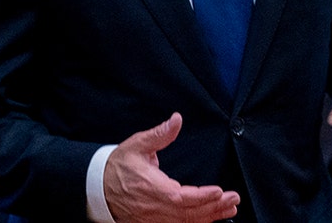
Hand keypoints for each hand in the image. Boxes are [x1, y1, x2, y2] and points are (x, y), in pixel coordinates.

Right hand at [104, 113, 239, 222]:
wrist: (98, 187)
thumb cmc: (118, 166)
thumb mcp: (138, 145)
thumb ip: (160, 134)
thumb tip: (176, 120)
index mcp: (153, 188)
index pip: (183, 197)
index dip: (203, 197)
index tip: (220, 191)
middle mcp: (156, 208)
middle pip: (190, 213)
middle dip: (215, 207)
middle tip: (233, 199)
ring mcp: (155, 219)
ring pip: (187, 222)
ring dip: (210, 217)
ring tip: (228, 209)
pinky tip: (209, 218)